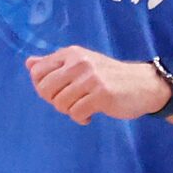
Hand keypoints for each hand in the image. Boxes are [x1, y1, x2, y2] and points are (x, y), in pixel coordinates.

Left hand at [26, 46, 171, 123]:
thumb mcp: (81, 64)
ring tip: (84, 106)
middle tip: (70, 102)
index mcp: (71, 53)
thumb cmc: (109, 76)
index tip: (58, 92)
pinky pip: (76, 113)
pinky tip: (91, 115)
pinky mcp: (102, 95)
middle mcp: (79, 62)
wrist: (143, 84)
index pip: (37, 72)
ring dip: (70, 111)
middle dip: (54, 101)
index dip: (42, 88)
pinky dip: (81, 118)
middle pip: (45, 89)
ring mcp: (91, 78)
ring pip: (60, 104)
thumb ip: (54, 64)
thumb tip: (29, 63)